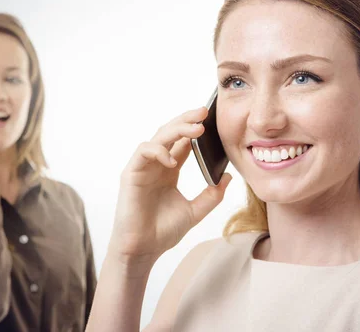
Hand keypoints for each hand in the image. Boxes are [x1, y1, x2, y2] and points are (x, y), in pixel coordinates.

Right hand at [110, 107, 231, 266]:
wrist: (143, 249)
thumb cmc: (162, 231)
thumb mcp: (195, 211)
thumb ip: (211, 195)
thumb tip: (228, 177)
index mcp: (169, 169)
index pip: (183, 142)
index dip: (196, 129)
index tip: (213, 119)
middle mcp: (156, 164)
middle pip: (171, 133)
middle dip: (187, 120)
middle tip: (204, 111)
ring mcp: (143, 167)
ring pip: (158, 137)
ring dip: (176, 129)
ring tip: (196, 128)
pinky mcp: (131, 174)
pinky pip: (144, 152)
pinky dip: (158, 151)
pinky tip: (173, 159)